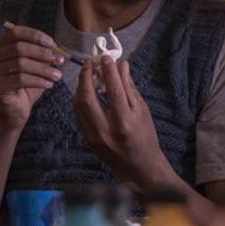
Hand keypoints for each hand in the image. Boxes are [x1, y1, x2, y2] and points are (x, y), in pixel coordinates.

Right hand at [0, 24, 63, 129]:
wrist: (13, 112)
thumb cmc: (25, 87)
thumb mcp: (36, 67)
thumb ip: (44, 56)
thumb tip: (60, 49)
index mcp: (0, 47)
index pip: (15, 33)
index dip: (35, 35)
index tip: (52, 44)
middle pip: (19, 48)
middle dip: (43, 53)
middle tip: (60, 60)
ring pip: (21, 64)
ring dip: (43, 69)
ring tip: (57, 76)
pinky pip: (20, 79)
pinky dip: (38, 81)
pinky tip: (49, 85)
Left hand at [73, 56, 175, 191]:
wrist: (139, 167)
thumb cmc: (145, 137)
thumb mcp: (142, 111)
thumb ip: (129, 87)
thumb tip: (121, 65)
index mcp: (125, 122)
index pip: (113, 90)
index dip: (108, 71)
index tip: (106, 58)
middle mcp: (106, 130)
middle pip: (88, 98)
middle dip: (86, 77)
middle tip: (90, 63)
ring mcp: (94, 136)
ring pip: (78, 106)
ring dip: (80, 87)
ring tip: (87, 74)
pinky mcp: (87, 140)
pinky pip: (79, 115)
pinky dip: (80, 100)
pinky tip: (85, 91)